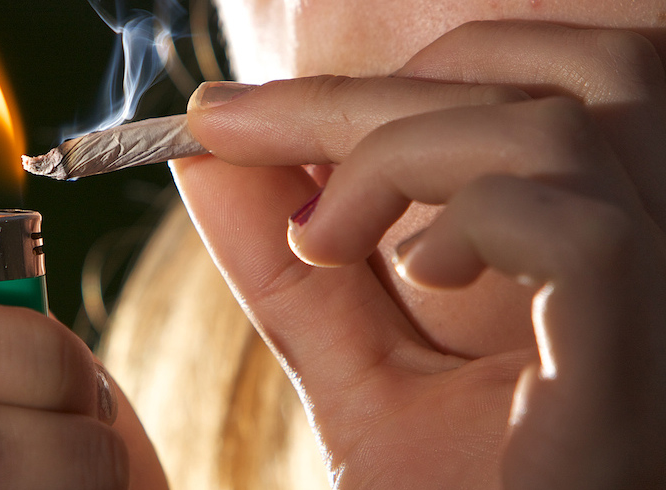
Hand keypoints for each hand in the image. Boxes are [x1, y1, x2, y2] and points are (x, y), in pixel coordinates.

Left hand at [177, 21, 665, 487]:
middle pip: (546, 82)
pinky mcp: (642, 375)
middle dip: (359, 95)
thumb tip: (211, 158)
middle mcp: (658, 270)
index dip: (374, 79)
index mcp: (598, 259)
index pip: (524, 89)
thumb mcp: (354, 370)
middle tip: (229, 130)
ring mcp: (664, 320)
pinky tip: (419, 278)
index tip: (228, 111)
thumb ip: (294, 266)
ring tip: (327, 238)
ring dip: (402, 154)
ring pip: (559, 130)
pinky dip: (470, 223)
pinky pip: (579, 231)